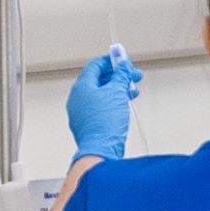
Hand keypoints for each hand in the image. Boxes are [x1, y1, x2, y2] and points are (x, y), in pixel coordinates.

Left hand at [67, 47, 141, 163]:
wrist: (100, 150)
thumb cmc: (104, 123)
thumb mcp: (117, 93)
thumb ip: (121, 76)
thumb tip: (123, 66)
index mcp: (82, 86)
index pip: (95, 66)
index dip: (111, 61)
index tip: (123, 60)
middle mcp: (77, 98)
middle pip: (98, 80)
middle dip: (117, 77)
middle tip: (131, 76)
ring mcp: (80, 112)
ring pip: (99, 94)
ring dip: (116, 90)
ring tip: (130, 91)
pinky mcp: (87, 124)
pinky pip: (99, 107)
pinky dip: (111, 103)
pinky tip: (122, 105)